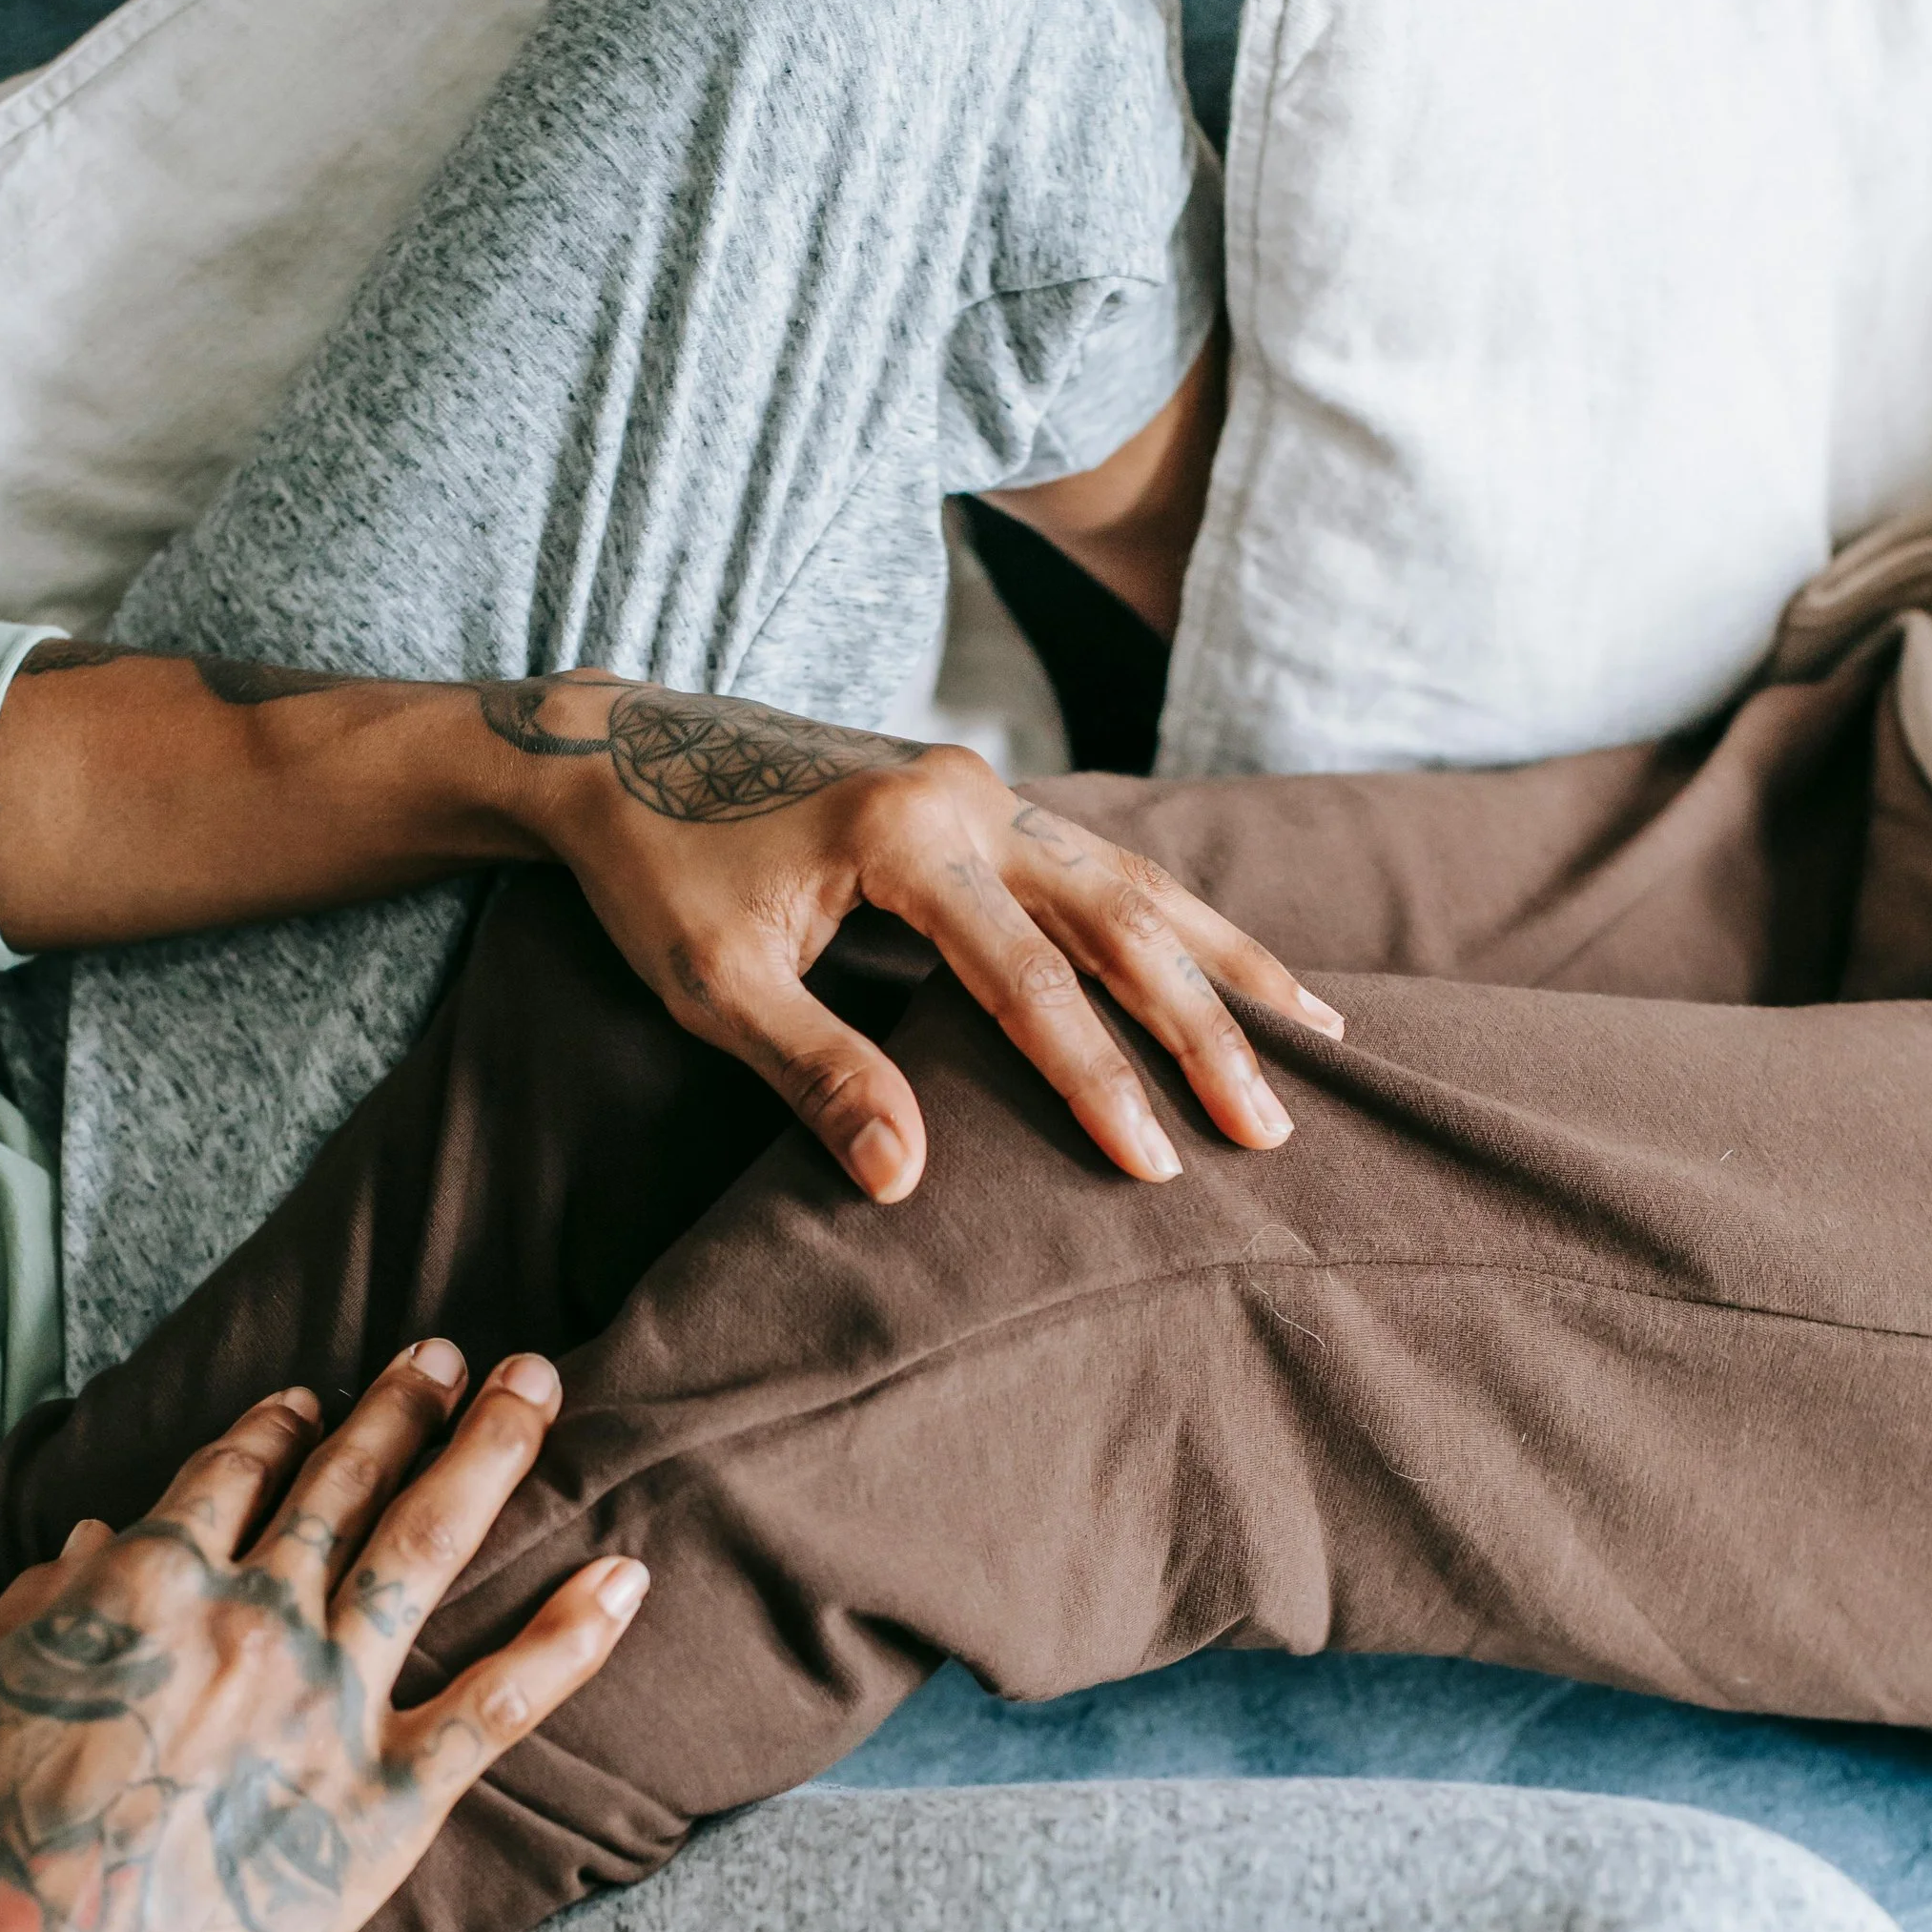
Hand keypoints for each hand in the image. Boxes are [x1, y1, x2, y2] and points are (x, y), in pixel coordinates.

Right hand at [0, 1345, 643, 1931]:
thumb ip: (19, 1606)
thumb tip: (82, 1544)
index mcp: (148, 1585)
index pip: (235, 1476)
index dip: (281, 1429)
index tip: (316, 1398)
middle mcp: (254, 1619)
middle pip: (346, 1484)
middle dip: (405, 1407)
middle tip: (457, 1355)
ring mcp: (330, 1703)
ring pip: (428, 1545)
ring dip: (488, 1452)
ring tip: (538, 1386)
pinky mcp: (391, 1796)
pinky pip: (502, 1701)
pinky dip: (571, 1635)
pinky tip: (626, 1575)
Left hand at [487, 672, 1345, 1201]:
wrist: (612, 750)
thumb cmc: (652, 873)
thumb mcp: (711, 987)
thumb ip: (815, 1074)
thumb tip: (907, 1181)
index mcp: (904, 832)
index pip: (1031, 980)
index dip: (1098, 1079)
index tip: (1158, 1166)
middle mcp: (967, 794)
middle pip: (1120, 921)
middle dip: (1204, 1030)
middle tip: (1274, 1128)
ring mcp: (984, 789)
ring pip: (1135, 883)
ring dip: (1224, 964)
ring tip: (1318, 1036)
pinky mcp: (982, 799)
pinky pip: (1105, 867)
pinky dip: (1177, 925)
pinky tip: (1228, 972)